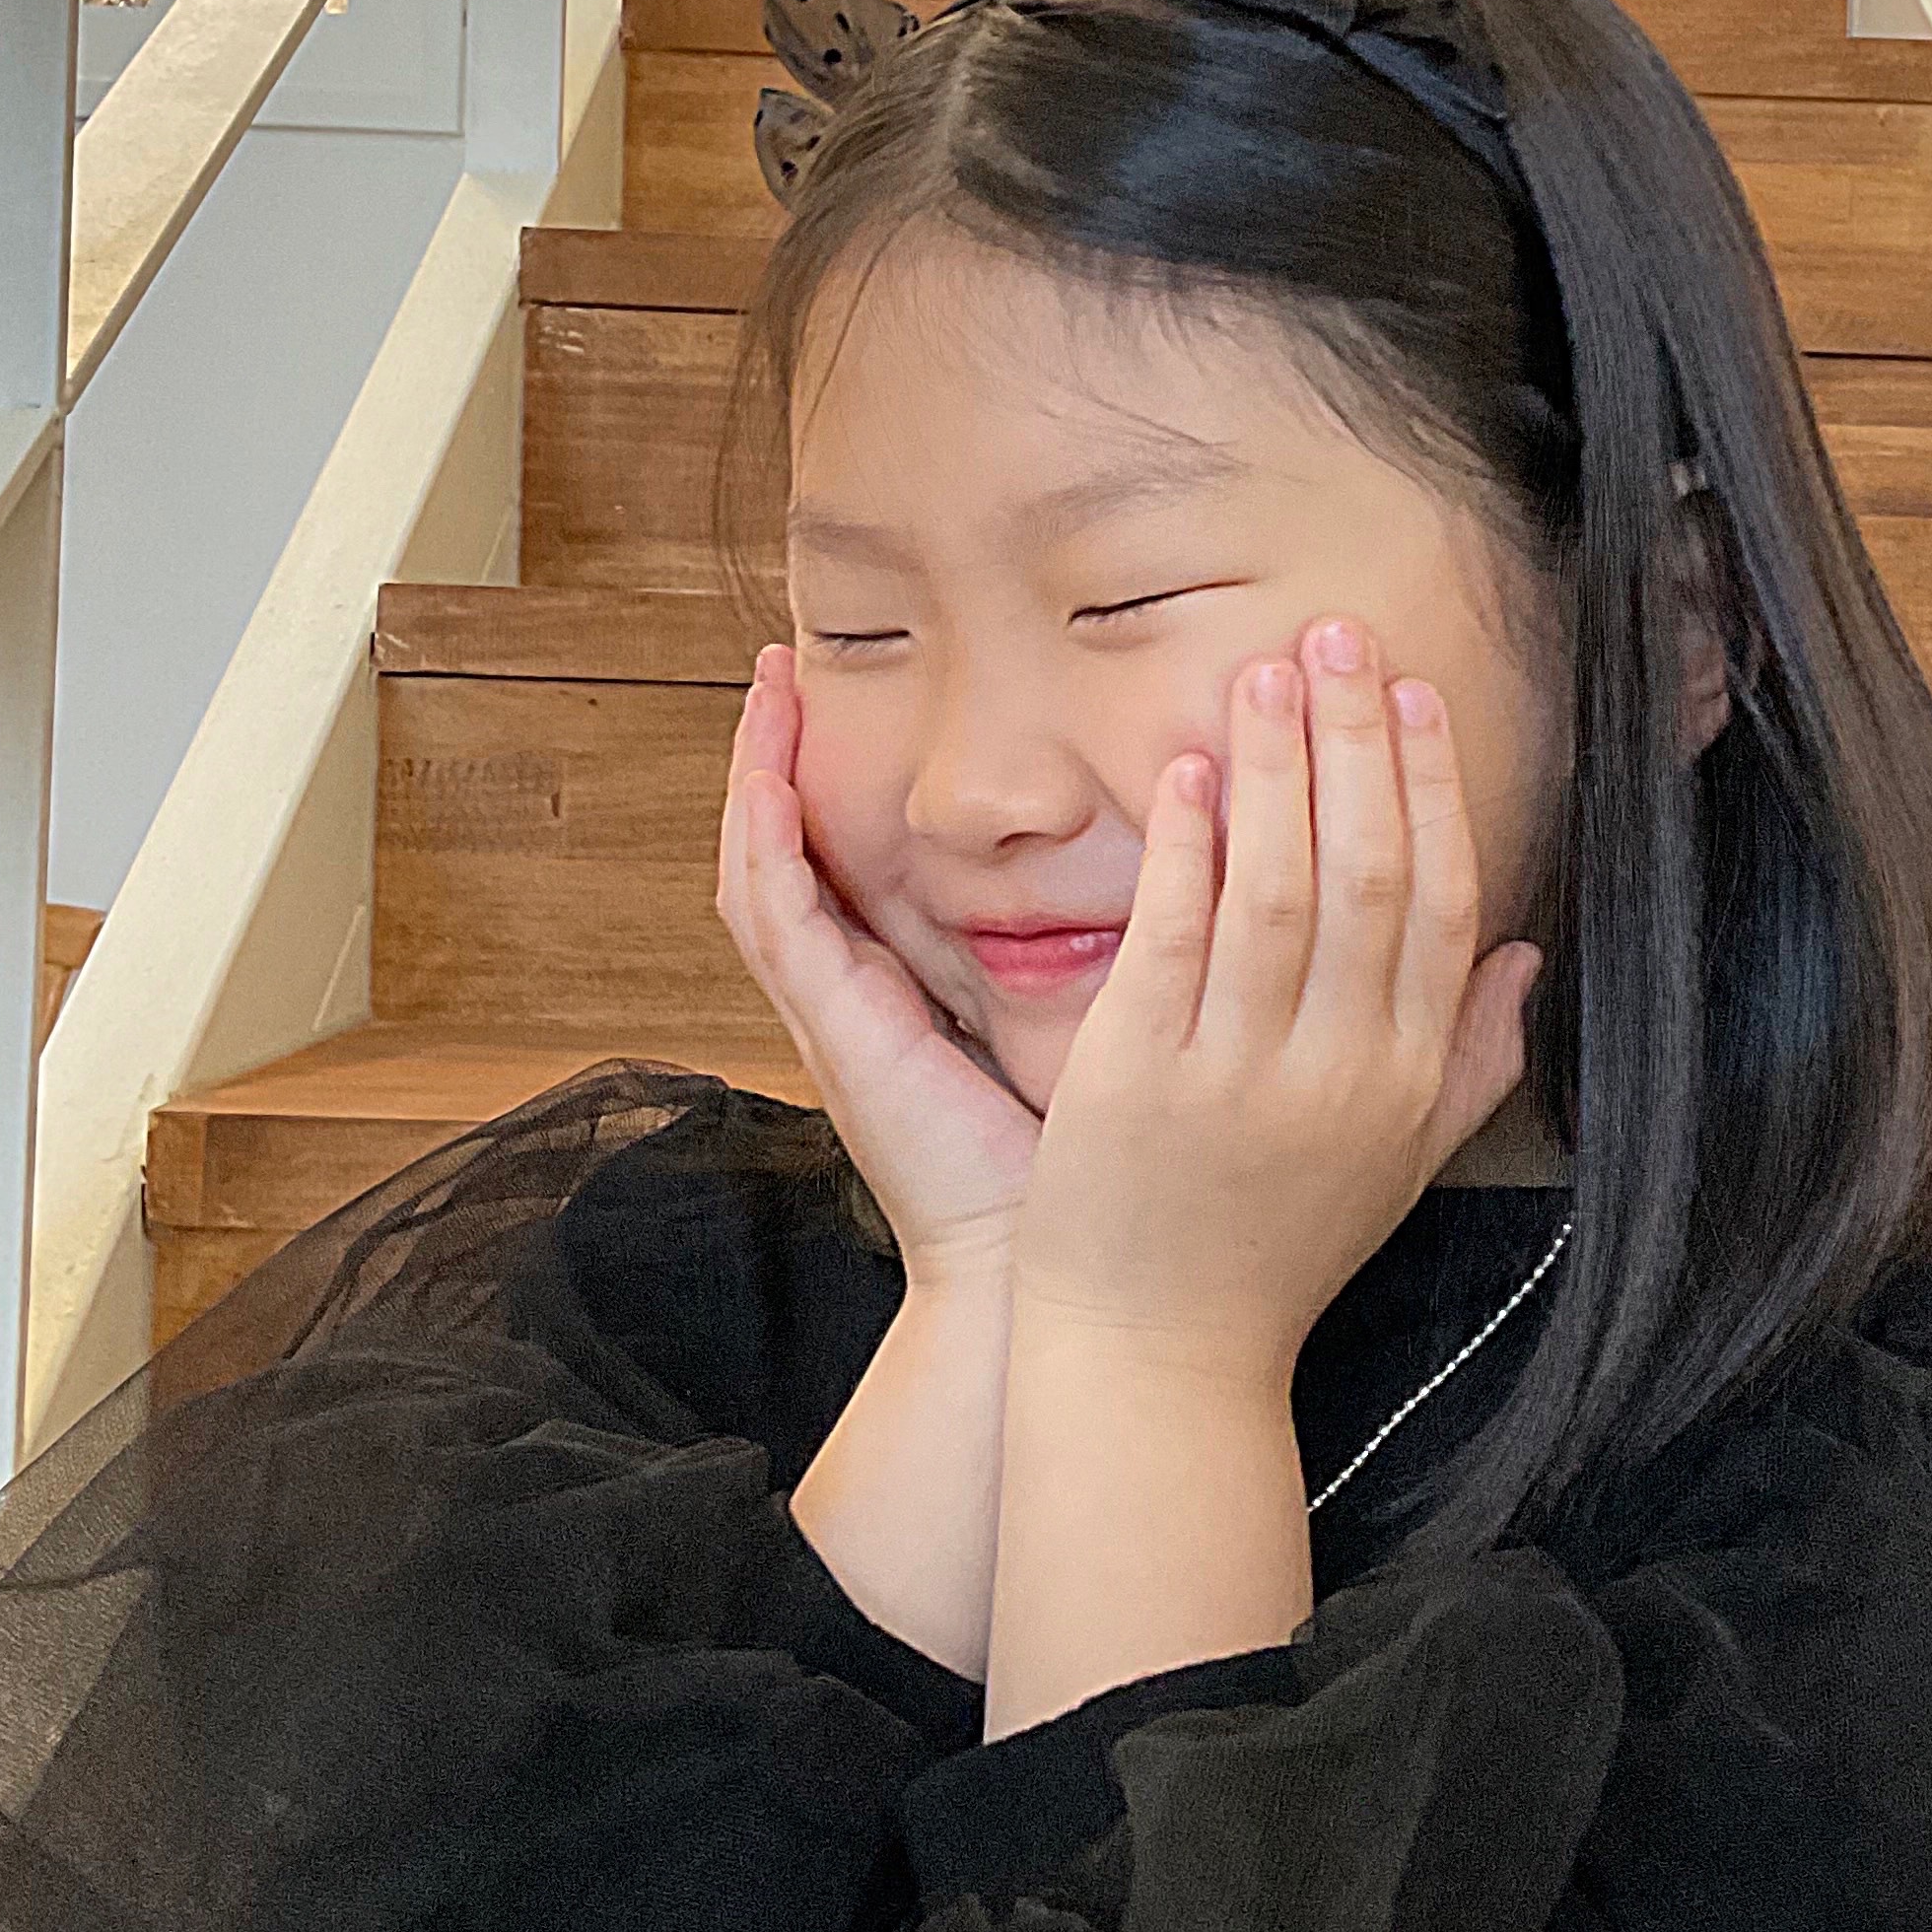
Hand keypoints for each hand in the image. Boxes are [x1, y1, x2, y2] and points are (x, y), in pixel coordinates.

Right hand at [718, 642, 1039, 1298]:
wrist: (1038, 1269)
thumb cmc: (1076, 1162)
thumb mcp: (1082, 1026)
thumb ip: (1097, 951)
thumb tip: (1176, 861)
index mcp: (904, 994)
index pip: (848, 864)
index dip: (838, 782)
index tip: (853, 694)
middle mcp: (853, 997)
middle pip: (789, 852)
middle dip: (779, 755)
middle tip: (780, 661)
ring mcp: (833, 1015)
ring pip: (762, 871)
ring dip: (756, 773)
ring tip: (763, 684)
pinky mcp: (835, 1031)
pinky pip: (776, 917)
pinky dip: (763, 839)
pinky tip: (764, 773)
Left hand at [1008, 615, 1543, 1395]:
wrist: (1164, 1361)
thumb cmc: (1277, 1255)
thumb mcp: (1401, 1164)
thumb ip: (1475, 1058)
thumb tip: (1527, 955)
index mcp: (1408, 1080)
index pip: (1440, 903)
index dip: (1431, 788)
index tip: (1411, 692)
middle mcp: (1341, 1071)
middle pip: (1370, 873)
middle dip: (1356, 740)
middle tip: (1337, 633)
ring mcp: (1241, 1075)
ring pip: (1279, 889)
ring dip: (1274, 768)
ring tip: (1262, 669)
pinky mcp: (1141, 1080)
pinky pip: (1173, 938)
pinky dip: (1184, 847)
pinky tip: (1182, 772)